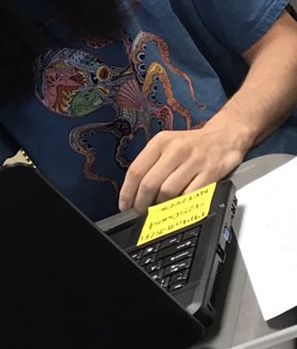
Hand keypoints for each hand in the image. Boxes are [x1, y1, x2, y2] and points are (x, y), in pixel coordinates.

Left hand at [119, 124, 246, 212]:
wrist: (224, 136)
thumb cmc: (191, 145)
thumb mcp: (166, 146)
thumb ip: (150, 165)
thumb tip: (134, 193)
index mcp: (160, 142)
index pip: (136, 171)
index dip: (127, 192)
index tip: (124, 205)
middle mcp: (175, 150)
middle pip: (150, 184)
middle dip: (142, 203)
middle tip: (141, 212)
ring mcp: (194, 161)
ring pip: (168, 192)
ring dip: (161, 205)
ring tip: (159, 209)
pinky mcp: (211, 171)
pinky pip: (190, 195)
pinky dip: (181, 204)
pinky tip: (177, 206)